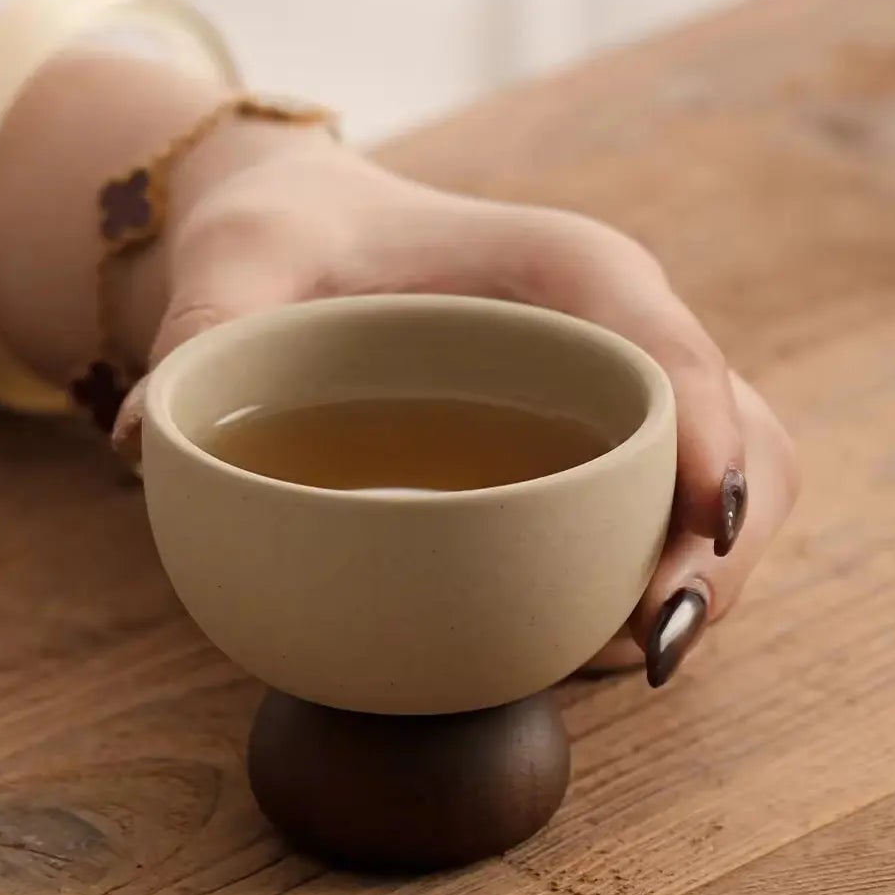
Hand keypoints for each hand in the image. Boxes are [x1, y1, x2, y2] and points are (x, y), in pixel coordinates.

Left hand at [114, 138, 799, 683]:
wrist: (317, 233)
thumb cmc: (296, 235)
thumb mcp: (243, 259)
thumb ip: (203, 327)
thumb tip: (152, 440)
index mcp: (569, 271)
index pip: (672, 351)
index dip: (709, 443)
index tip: (699, 530)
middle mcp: (620, 332)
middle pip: (742, 442)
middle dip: (723, 551)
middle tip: (642, 644)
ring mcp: (622, 394)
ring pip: (733, 493)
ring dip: (704, 582)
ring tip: (612, 660)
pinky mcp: (604, 445)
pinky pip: (676, 519)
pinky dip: (664, 582)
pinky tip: (590, 639)